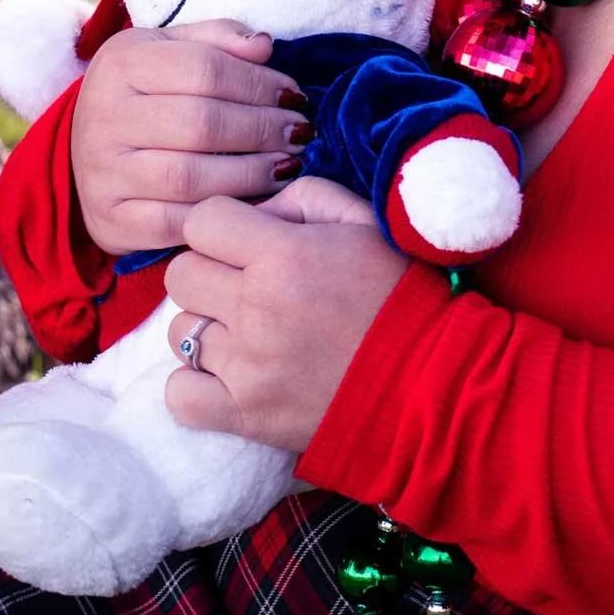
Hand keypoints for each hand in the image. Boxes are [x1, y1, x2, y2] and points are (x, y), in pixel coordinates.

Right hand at [71, 20, 310, 253]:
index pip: (204, 70)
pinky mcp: (110, 220)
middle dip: (263, 130)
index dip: (259, 84)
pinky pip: (177, 224)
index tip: (294, 96)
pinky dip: (224, 214)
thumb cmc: (147, 94)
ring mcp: (103, 173)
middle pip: (201, 124)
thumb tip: (265, 46)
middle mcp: (104, 116)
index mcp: (121, 63)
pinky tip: (258, 202)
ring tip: (288, 166)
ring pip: (190, 177)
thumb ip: (218, 40)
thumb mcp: (172, 50)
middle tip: (300, 134)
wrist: (86, 151)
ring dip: (252, 174)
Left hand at [163, 177, 408, 451]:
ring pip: (179, 330)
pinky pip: (179, 394)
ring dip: (210, 327)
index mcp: (284, 254)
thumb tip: (256, 212)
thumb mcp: (364, 222)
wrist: (434, 381)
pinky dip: (197, 384)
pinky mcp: (245, 415)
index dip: (222, 226)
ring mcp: (246, 367)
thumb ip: (302, 199)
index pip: (200, 221)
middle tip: (248, 285)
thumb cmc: (401, 294)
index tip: (247, 241)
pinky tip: (233, 373)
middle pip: (181, 274)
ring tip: (251, 333)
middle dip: (211, 271)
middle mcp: (256, 308)